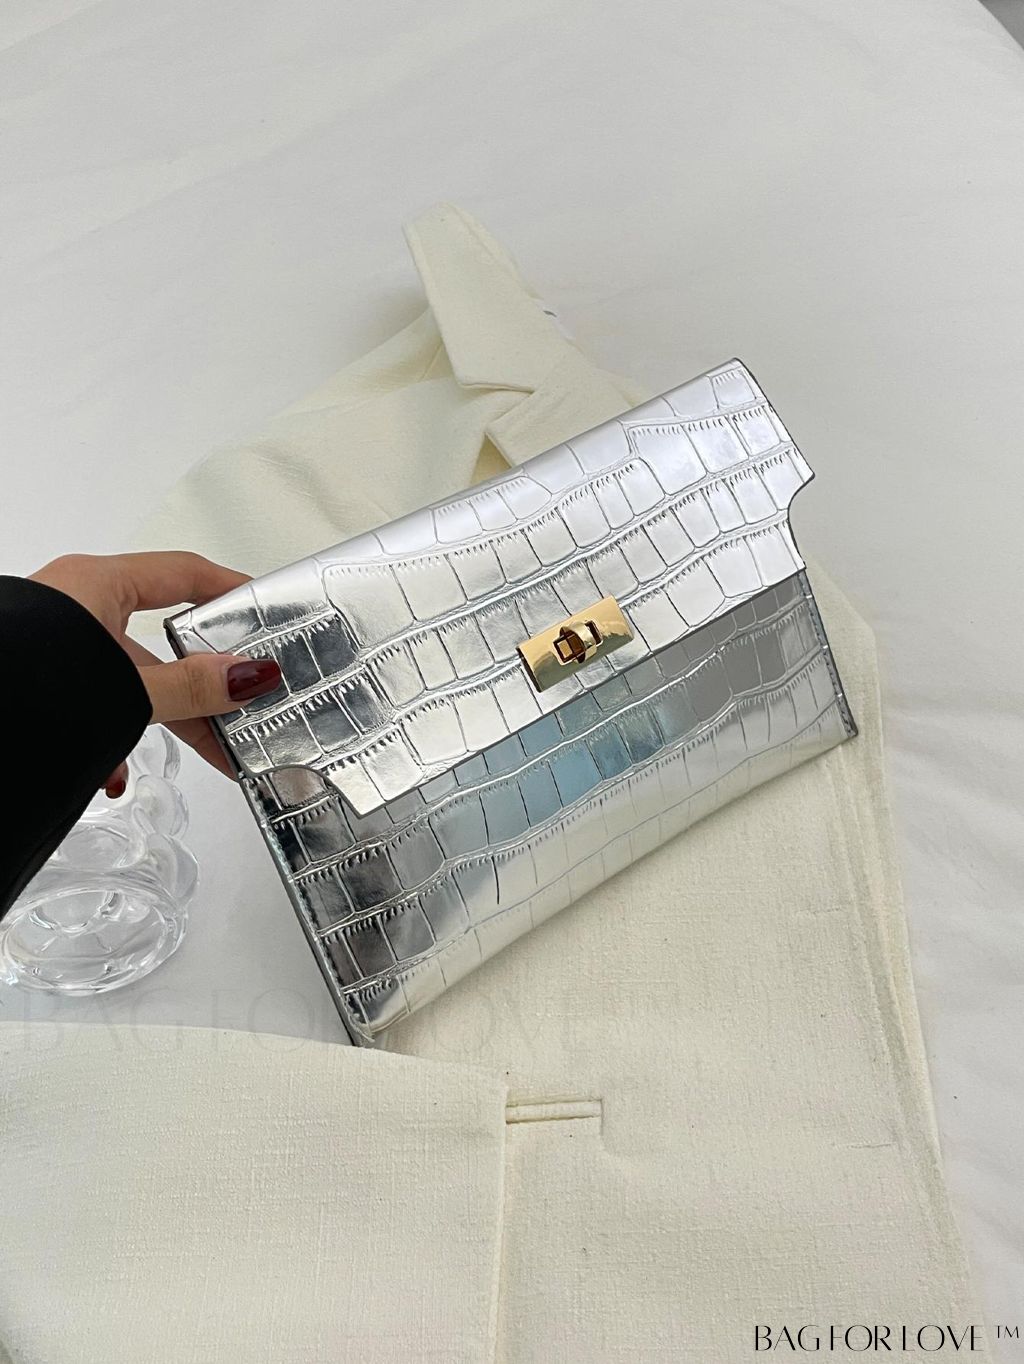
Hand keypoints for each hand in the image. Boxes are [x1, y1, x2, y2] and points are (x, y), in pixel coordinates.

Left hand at [29, 552, 281, 792]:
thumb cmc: (29, 686)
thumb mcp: (127, 689)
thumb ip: (192, 686)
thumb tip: (254, 675)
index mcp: (98, 584)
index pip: (184, 573)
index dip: (230, 589)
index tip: (268, 609)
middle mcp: (75, 605)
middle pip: (160, 640)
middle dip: (203, 684)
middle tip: (246, 712)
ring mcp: (53, 645)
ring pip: (127, 677)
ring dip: (161, 718)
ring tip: (201, 758)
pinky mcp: (36, 680)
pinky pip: (92, 699)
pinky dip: (111, 732)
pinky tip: (114, 774)